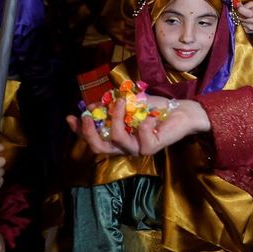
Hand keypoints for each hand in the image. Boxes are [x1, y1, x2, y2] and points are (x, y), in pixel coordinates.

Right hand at [70, 97, 210, 157]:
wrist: (181, 110)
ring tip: (122, 102)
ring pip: (117, 138)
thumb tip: (92, 106)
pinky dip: (143, 123)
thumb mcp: (129, 103)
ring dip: (116, 117)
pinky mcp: (151, 147)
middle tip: (89, 115)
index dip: (79, 131)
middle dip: (90, 132)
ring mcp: (137, 149)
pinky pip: (140, 137)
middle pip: (99, 148)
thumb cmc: (154, 108)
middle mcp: (125, 147)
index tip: (71, 117)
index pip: (93, 139)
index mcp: (117, 138)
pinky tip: (149, 116)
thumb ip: (111, 106)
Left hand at [236, 1, 252, 35]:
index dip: (240, 9)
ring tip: (247, 17)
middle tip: (243, 11)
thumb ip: (246, 5)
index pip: (245, 12)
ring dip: (241, 18)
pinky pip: (241, 25)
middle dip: (239, 13)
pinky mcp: (248, 31)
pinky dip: (243, 23)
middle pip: (239, 16)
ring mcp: (251, 27)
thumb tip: (237, 5)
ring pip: (239, 21)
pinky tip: (248, 22)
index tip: (239, 7)